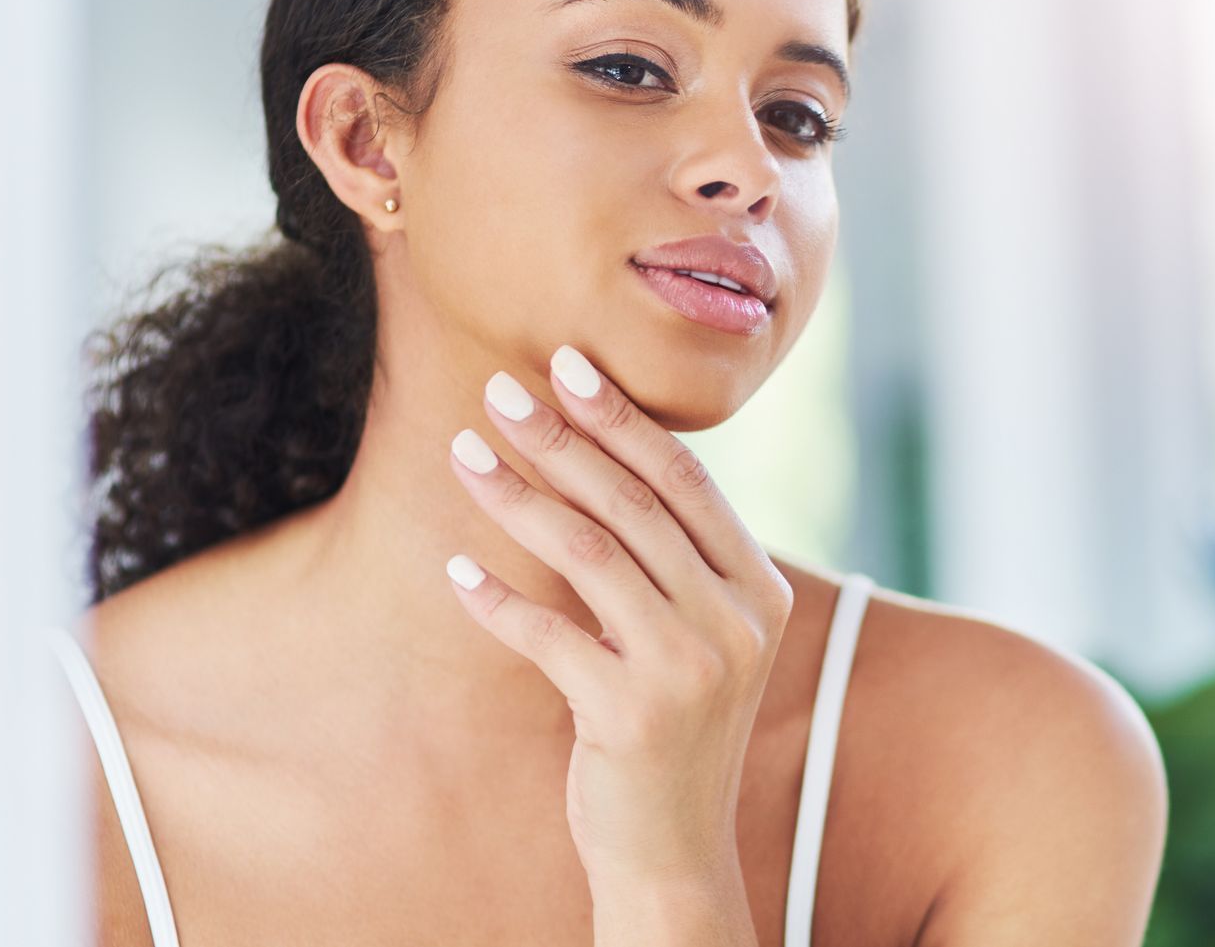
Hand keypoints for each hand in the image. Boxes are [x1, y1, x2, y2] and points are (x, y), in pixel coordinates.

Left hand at [444, 343, 795, 884]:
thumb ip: (673, 561)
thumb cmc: (674, 728)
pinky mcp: (631, 715)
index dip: (622, 417)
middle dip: (560, 436)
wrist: (673, 852)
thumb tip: (601, 455)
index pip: (685, 480)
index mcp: (759, 591)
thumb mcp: (698, 637)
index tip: (566, 363)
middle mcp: (736, 622)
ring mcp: (688, 668)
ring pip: (589, 553)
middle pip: (633, 503)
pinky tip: (456, 570)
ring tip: (463, 454)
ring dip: (517, 496)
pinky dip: (497, 600)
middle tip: (499, 389)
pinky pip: (548, 636)